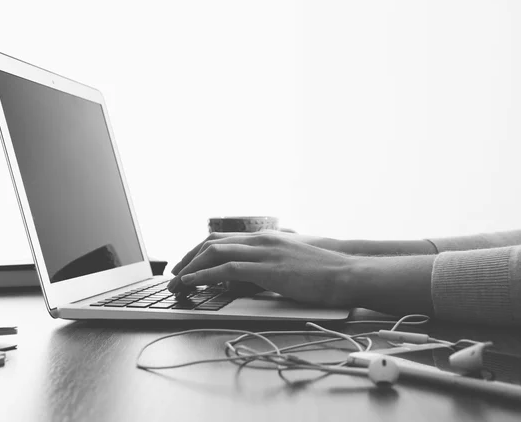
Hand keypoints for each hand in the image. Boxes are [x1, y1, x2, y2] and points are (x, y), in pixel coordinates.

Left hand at [171, 230, 332, 275]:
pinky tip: (192, 283)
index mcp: (265, 238)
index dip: (200, 249)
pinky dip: (204, 275)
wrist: (345, 273)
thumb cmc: (322, 272)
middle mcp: (260, 240)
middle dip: (188, 256)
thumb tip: (250, 276)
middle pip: (212, 242)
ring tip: (176, 281)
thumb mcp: (290, 262)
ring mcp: (263, 252)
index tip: (187, 262)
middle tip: (174, 272)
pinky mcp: (266, 269)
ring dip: (190, 266)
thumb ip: (268, 264)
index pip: (223, 238)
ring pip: (214, 252)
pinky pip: (226, 269)